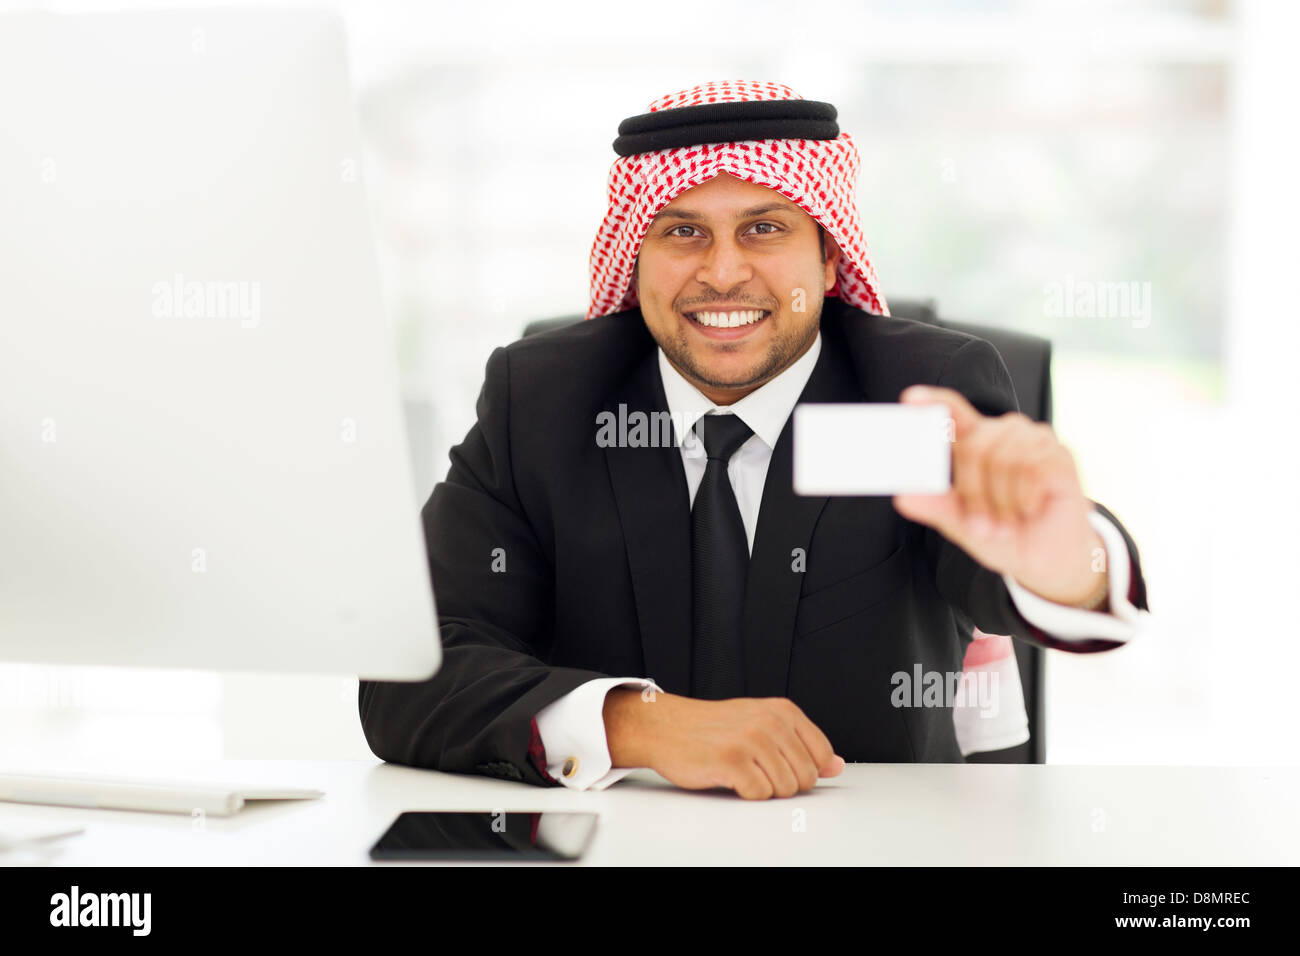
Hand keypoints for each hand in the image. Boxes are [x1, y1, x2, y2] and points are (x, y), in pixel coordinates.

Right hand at [603, 690, 844, 798]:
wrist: (668, 727)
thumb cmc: (714, 728)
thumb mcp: (763, 724)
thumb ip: (802, 744)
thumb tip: (837, 766)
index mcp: (782, 711)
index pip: (822, 756)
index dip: (805, 771)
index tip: (783, 766)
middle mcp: (770, 721)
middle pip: (805, 777)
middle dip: (783, 783)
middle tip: (757, 769)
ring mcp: (751, 740)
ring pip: (785, 789)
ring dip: (763, 789)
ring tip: (743, 771)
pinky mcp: (731, 760)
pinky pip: (759, 795)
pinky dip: (746, 794)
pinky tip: (731, 778)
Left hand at [892, 385, 1106, 607]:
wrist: (1045, 559)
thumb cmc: (1002, 534)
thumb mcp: (961, 524)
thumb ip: (935, 507)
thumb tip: (903, 496)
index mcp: (977, 442)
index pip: (954, 412)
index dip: (934, 402)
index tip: (909, 398)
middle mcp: (1006, 433)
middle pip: (974, 446)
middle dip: (973, 492)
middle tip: (981, 526)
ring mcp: (1036, 441)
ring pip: (1004, 459)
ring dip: (1001, 502)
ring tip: (1006, 523)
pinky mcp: (1061, 457)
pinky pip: (1033, 470)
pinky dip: (1024, 500)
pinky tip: (1030, 510)